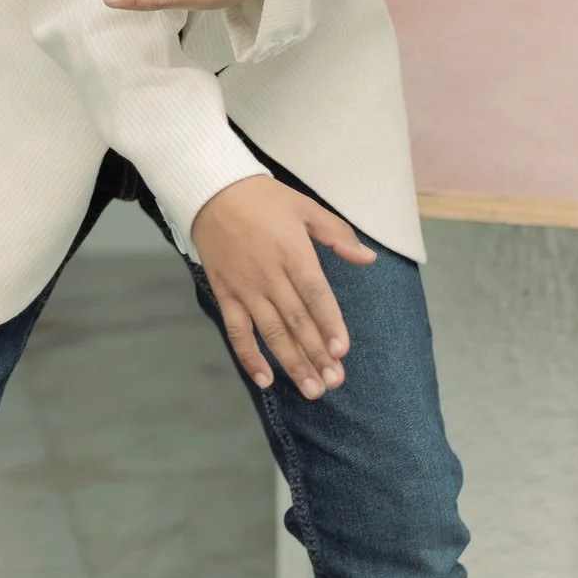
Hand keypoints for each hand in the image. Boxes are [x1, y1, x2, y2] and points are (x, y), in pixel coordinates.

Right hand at [191, 177, 376, 395]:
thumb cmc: (262, 198)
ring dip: (291, 363)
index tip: (342, 350)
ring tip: (311, 389)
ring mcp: (244, 287)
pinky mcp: (225, 293)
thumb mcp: (304, 206)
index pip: (314, 294)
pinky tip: (265, 379)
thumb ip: (338, 234)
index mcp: (292, 251)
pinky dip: (248, 356)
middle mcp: (268, 274)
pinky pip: (236, 330)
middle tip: (334, 382)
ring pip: (270, 332)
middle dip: (316, 354)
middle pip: (296, 320)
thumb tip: (369, 259)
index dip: (329, 323)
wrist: (209, 189)